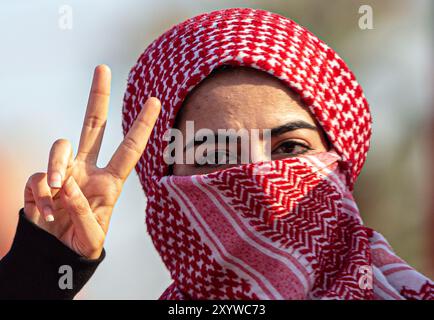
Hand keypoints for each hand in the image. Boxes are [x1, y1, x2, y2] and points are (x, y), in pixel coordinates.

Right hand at [24, 65, 160, 258]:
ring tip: (57, 193)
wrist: (54, 256)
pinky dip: (41, 195)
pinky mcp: (40, 181)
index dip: (142, 125)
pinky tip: (46, 213)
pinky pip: (38, 177)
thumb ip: (83, 212)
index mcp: (110, 181)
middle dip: (98, 97)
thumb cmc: (81, 244)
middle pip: (93, 125)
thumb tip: (67, 184)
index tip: (155, 100)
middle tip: (102, 67)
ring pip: (60, 146)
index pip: (130, 148)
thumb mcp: (92, 236)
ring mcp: (63, 173)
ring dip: (57, 167)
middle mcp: (87, 170)